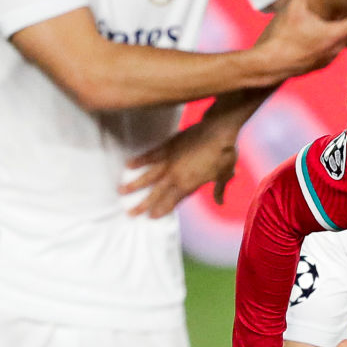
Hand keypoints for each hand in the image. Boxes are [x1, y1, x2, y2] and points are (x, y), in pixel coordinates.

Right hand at [122, 114, 237, 218]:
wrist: (219, 129)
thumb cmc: (225, 152)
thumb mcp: (224, 174)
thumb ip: (219, 189)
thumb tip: (220, 202)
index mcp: (189, 185)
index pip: (172, 201)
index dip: (161, 210)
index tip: (150, 217)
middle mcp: (176, 175)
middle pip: (156, 193)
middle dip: (143, 204)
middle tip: (130, 213)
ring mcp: (170, 161)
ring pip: (149, 176)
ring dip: (135, 184)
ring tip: (121, 191)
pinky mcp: (168, 146)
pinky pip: (151, 155)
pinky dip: (140, 160)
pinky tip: (128, 165)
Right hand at [251, 0, 346, 81]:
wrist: (270, 64)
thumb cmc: (283, 36)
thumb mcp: (293, 8)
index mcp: (333, 34)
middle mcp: (335, 49)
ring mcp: (328, 60)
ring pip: (342, 45)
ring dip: (340, 35)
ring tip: (336, 22)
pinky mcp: (320, 66)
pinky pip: (332, 53)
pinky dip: (331, 44)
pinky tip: (321, 37)